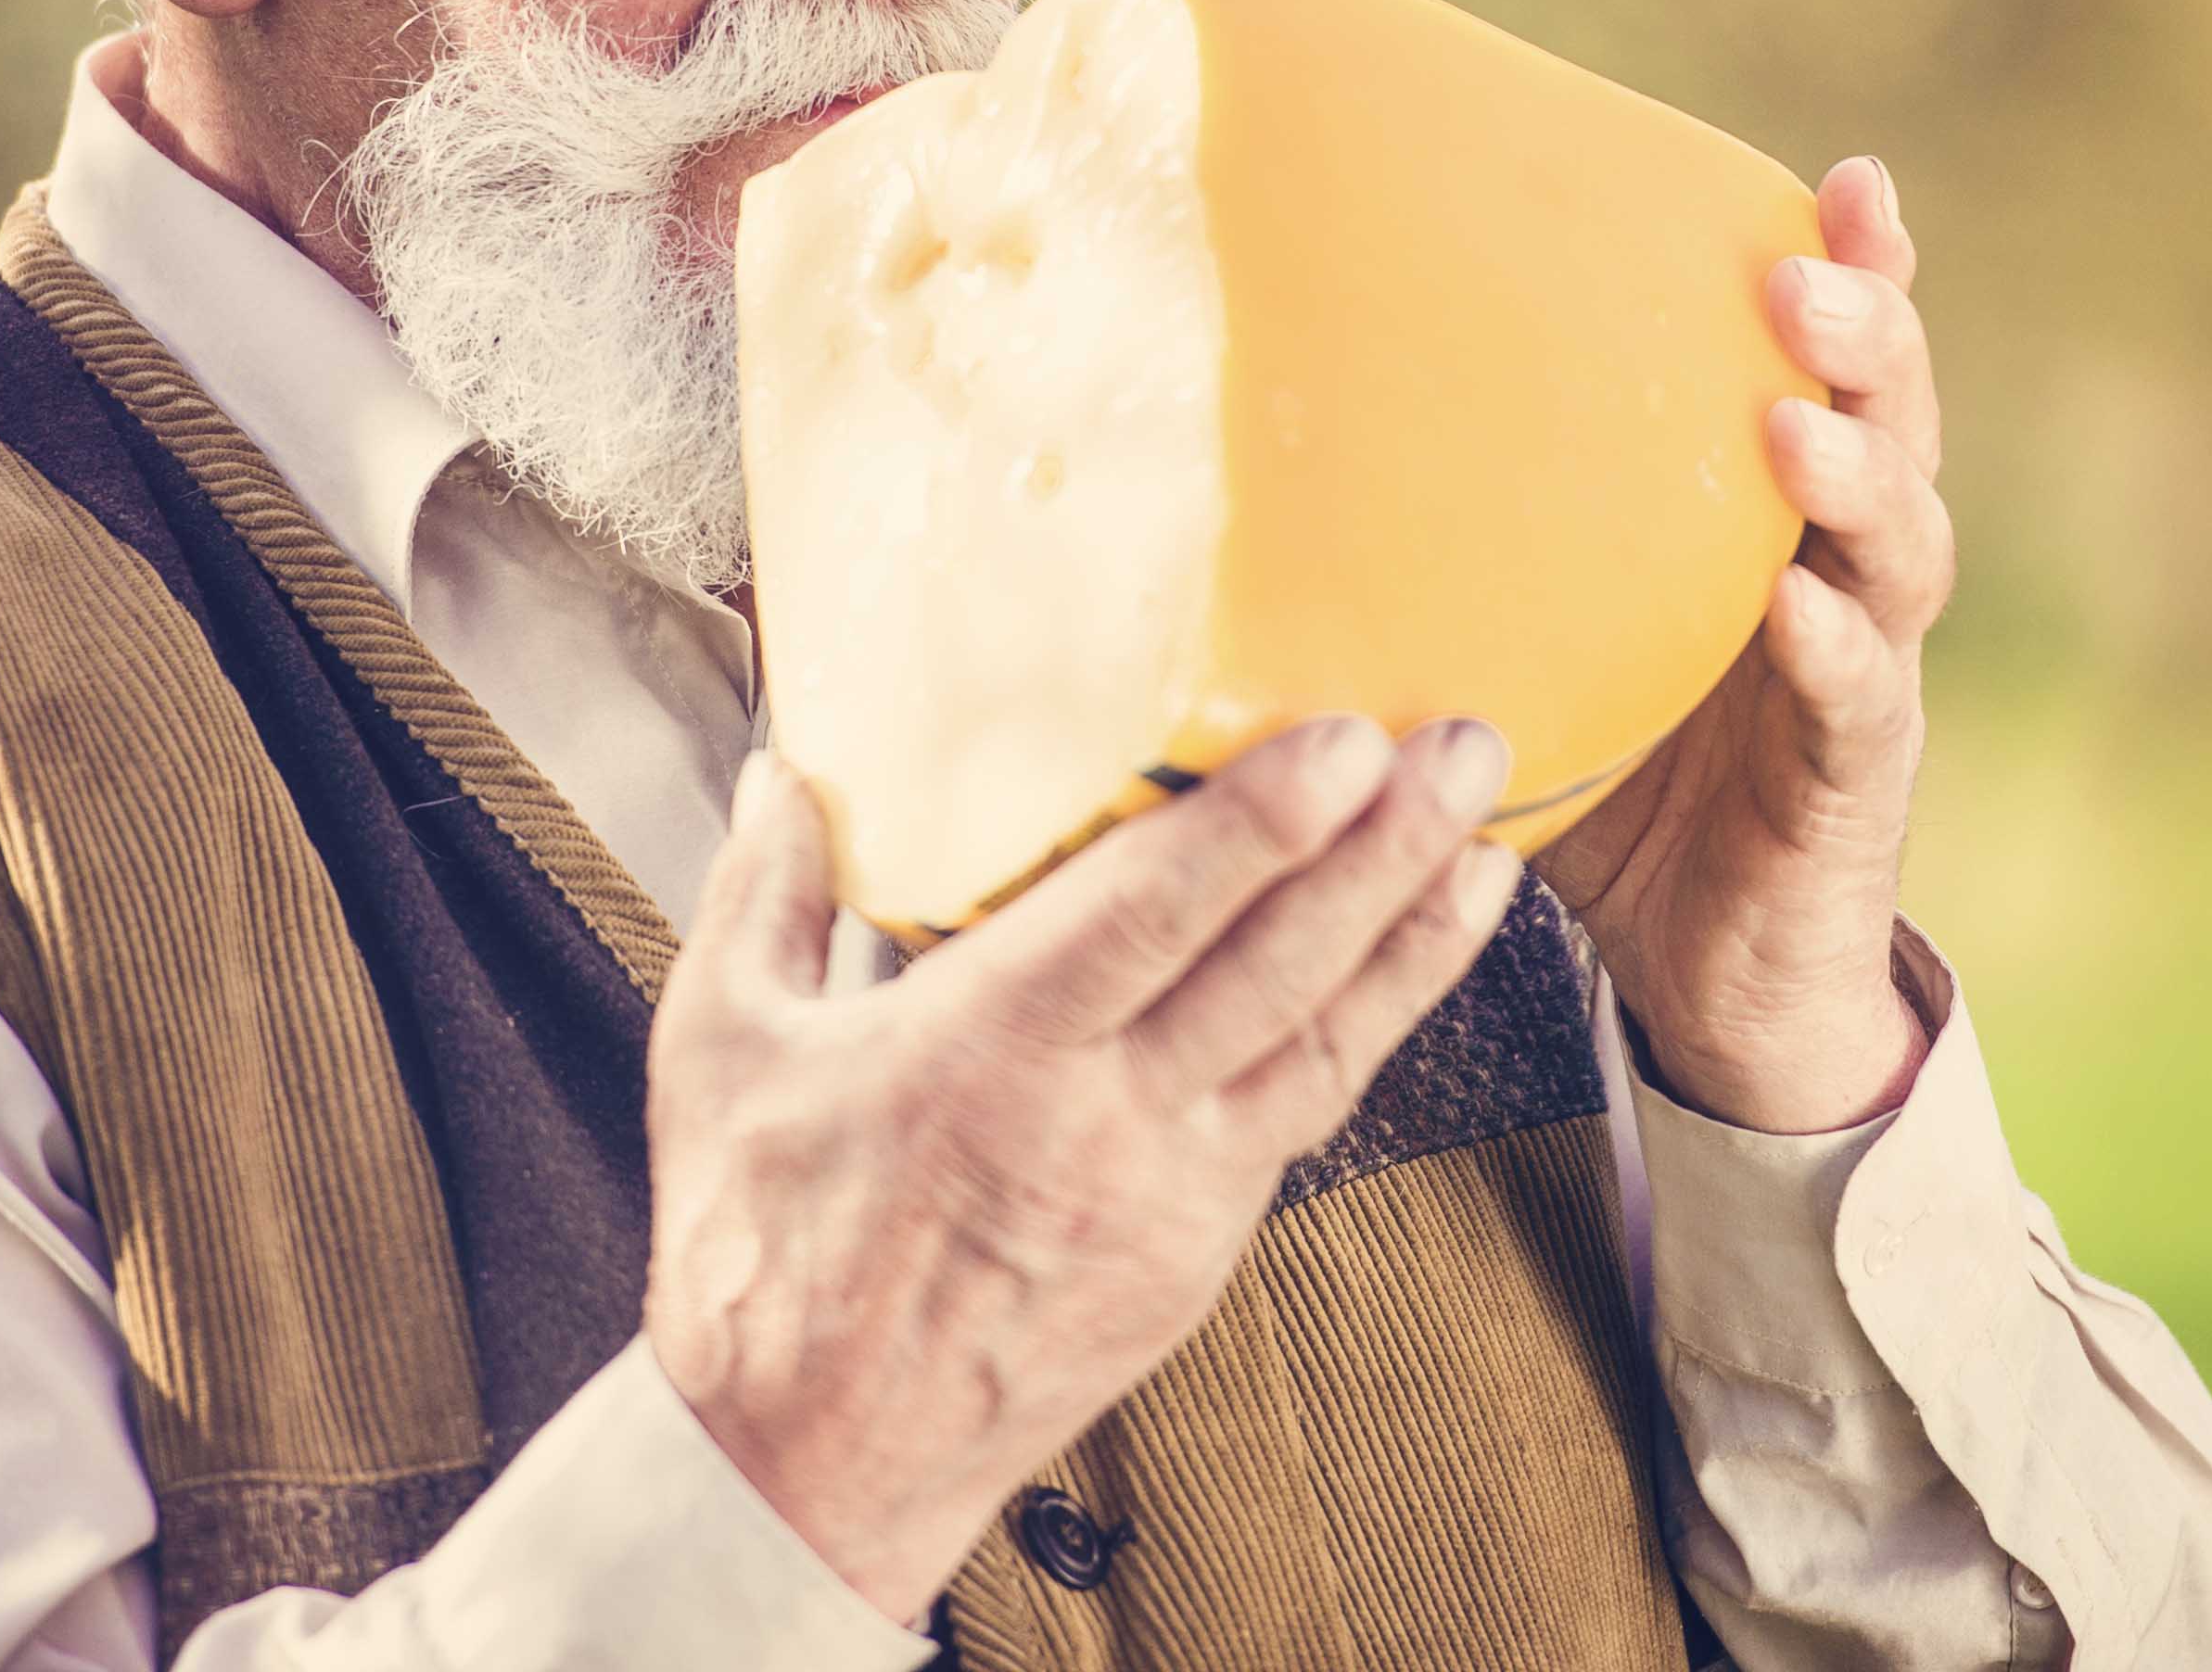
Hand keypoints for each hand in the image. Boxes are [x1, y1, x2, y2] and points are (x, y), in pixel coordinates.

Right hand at [645, 715, 1522, 1623]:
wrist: (806, 1468)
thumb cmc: (762, 1263)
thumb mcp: (720, 1047)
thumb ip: (764, 891)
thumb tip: (779, 772)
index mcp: (985, 1053)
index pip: (1152, 917)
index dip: (1261, 826)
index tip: (1345, 742)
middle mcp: (1099, 1120)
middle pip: (1276, 967)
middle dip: (1386, 850)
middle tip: (1467, 750)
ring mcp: (1166, 1193)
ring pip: (1321, 1046)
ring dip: (1414, 939)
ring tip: (1491, 844)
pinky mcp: (1198, 1247)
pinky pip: (1302, 1116)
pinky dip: (1371, 1031)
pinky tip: (1410, 966)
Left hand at [1540, 154, 1949, 1132]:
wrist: (1721, 981)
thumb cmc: (1622, 791)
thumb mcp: (1545, 649)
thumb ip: (1468, 566)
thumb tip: (1266, 483)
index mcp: (1775, 519)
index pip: (1836, 369)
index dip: (1862, 269)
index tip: (1851, 176)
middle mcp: (1844, 574)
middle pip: (1891, 425)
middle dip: (1867, 336)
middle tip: (1806, 273)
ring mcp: (1866, 677)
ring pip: (1898, 549)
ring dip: (1856, 473)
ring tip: (1795, 418)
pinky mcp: (1854, 785)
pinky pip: (1856, 703)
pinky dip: (1833, 647)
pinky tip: (1798, 601)